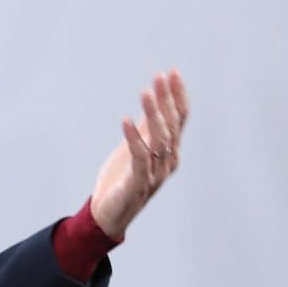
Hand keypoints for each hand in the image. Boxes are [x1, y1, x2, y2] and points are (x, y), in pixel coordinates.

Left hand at [90, 69, 188, 238]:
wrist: (108, 213)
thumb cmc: (123, 179)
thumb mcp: (135, 147)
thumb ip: (146, 129)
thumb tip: (153, 102)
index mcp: (169, 151)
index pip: (178, 119)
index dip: (177, 96)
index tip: (172, 72)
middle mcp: (168, 161)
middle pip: (171, 126)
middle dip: (166, 100)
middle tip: (159, 76)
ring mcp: (155, 174)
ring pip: (159, 140)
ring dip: (152, 114)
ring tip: (145, 92)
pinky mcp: (138, 183)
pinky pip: (139, 158)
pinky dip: (134, 138)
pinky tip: (125, 120)